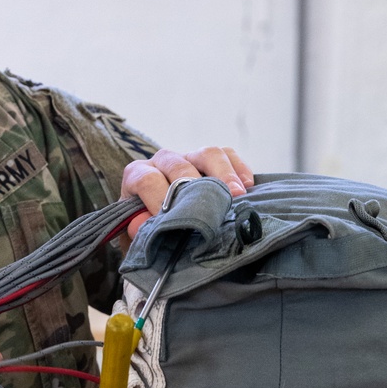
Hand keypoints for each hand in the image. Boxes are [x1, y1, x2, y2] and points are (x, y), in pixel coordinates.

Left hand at [121, 147, 254, 237]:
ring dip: (224, 174)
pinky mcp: (211, 160)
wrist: (161, 227)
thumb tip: (146, 223)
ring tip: (237, 195)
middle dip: (196, 187)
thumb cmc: (149, 231)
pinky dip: (239, 168)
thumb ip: (138, 230)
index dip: (160, 199)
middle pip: (180, 164)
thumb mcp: (138, 234)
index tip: (173, 220)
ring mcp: (189, 157)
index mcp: (138, 175)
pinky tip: (248, 186)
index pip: (148, 180)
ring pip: (208, 153)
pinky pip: (228, 154)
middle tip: (212, 208)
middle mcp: (163, 161)